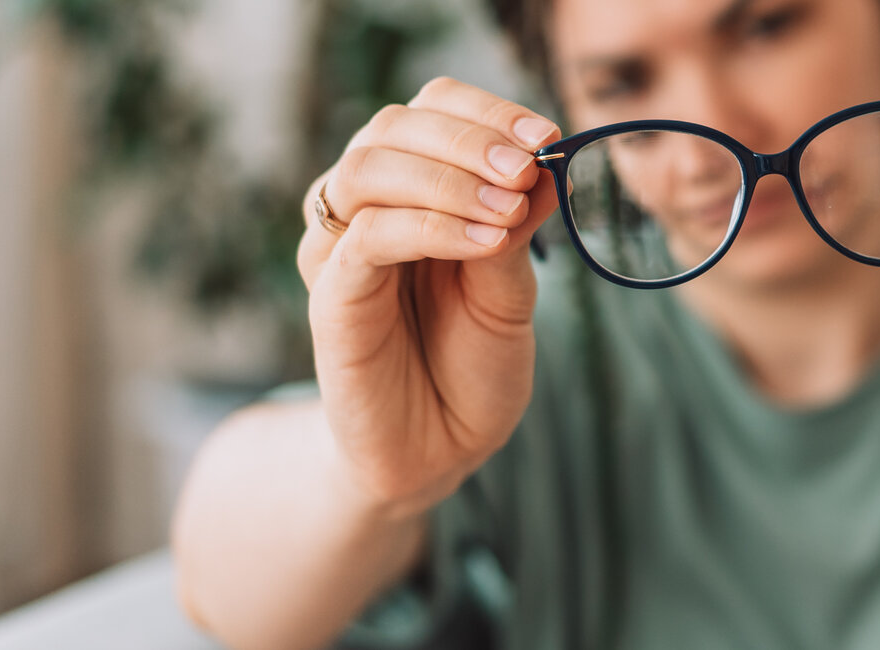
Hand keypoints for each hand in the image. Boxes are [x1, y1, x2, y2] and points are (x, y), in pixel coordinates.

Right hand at [298, 77, 560, 514]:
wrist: (440, 451)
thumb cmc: (472, 365)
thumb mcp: (511, 288)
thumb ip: (518, 226)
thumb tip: (548, 162)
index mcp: (413, 191)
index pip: (430, 110)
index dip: (486, 111)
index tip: (548, 132)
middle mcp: (366, 209)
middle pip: (393, 126)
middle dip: (470, 137)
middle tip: (531, 164)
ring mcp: (340, 250)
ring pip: (369, 168)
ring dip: (450, 176)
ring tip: (512, 207)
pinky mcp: (331, 297)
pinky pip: (367, 238)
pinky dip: (432, 226)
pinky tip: (487, 241)